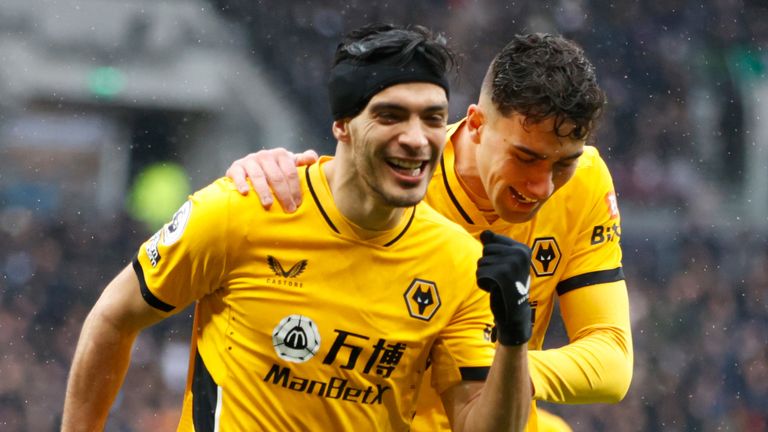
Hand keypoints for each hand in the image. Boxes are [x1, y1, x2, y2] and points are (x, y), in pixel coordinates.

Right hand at [225, 148, 318, 211]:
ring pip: (258, 176)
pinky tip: (245, 193)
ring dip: (264, 191)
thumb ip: (302, 161)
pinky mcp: (236, 167)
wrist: (248, 169)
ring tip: (268, 205)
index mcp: (281, 154)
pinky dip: (241, 183)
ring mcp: (250, 160)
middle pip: (276, 176)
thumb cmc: (275, 170)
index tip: (298, 204)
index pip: (290, 172)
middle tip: (288, 210)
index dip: (295, 188)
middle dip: (284, 194)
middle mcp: (265, 155)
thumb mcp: (289, 164)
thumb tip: (314, 158)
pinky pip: (238, 175)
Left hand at [476, 230, 531, 345]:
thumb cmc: (507, 286)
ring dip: (484, 275)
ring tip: (498, 285)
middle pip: (486, 250)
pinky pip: (480, 273)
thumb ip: (493, 245)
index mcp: (522, 248)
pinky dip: (482, 283)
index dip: (492, 256)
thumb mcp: (503, 262)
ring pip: (481, 262)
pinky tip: (495, 290)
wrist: (514, 312)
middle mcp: (520, 253)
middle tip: (500, 279)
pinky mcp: (503, 275)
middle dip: (487, 265)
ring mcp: (512, 263)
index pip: (492, 240)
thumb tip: (484, 232)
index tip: (504, 269)